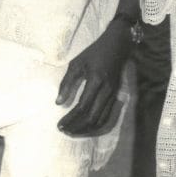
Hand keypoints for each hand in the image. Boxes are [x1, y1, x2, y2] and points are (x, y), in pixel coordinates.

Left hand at [56, 21, 131, 136]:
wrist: (117, 46)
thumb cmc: (94, 53)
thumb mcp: (76, 63)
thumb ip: (66, 83)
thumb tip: (58, 103)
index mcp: (96, 80)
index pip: (82, 106)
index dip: (70, 118)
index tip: (59, 125)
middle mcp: (107, 90)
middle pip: (92, 117)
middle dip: (77, 127)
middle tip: (64, 130)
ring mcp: (113, 94)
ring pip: (101, 120)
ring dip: (86, 129)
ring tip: (73, 131)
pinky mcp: (116, 96)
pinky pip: (107, 116)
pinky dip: (96, 124)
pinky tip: (86, 126)